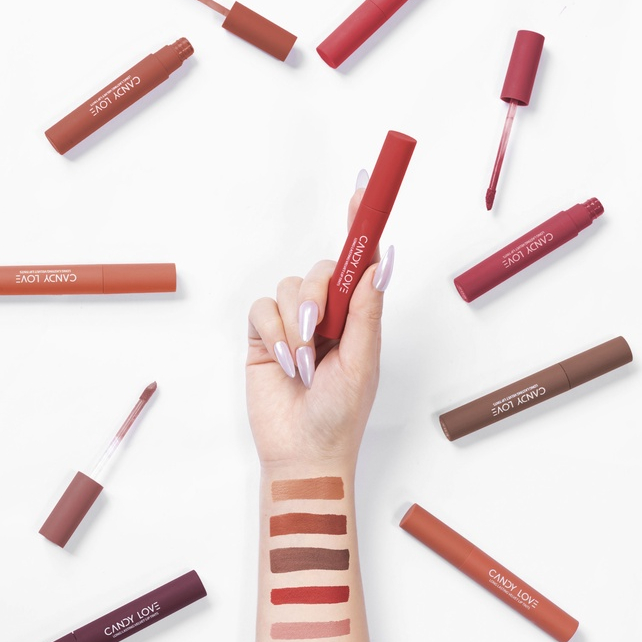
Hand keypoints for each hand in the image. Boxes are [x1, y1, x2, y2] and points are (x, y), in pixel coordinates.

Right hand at [246, 178, 393, 468]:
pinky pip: (260, 310)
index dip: (360, 225)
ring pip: (286, 288)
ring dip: (294, 326)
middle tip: (318, 333)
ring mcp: (291, 325)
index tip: (363, 190)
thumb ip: (366, 310)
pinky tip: (284, 364)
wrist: (303, 452)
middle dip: (315, 297)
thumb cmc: (341, 413)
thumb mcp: (363, 360)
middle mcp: (324, 314)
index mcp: (354, 317)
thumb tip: (380, 263)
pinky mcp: (263, 337)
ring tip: (303, 365)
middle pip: (316, 270)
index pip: (357, 262)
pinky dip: (273, 334)